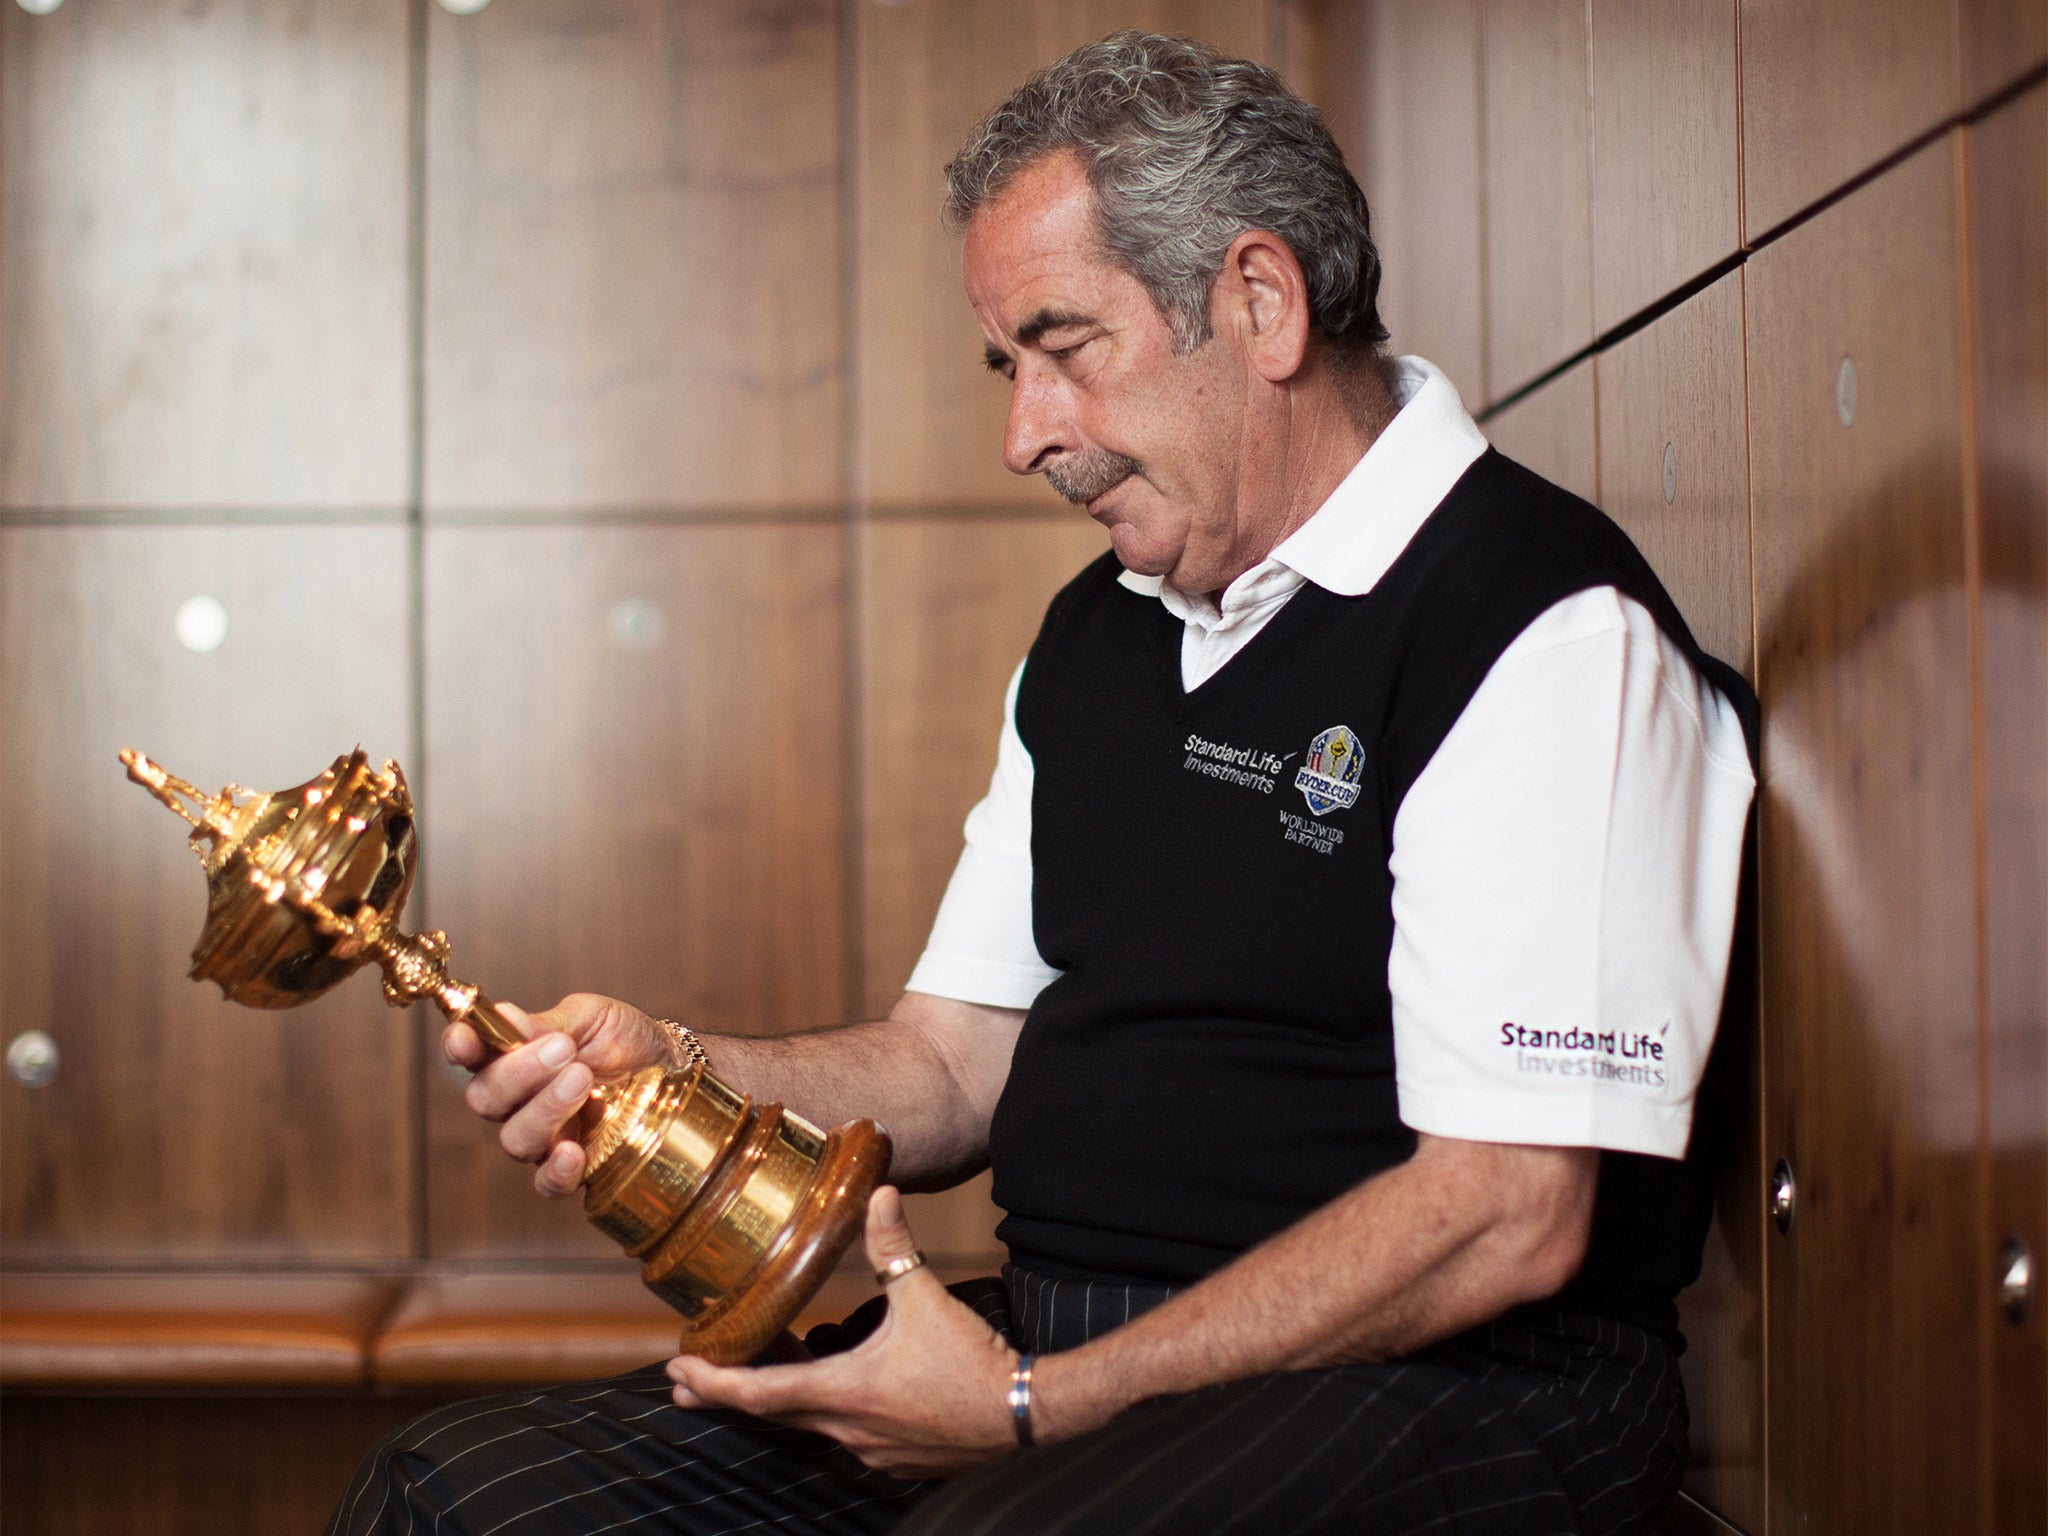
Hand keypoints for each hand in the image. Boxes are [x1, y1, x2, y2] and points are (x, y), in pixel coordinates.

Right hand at [444, 993, 670, 1196]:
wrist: (669, 1066)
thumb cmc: (623, 1038)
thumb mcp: (591, 1017)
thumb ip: (546, 1023)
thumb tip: (503, 1015)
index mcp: (513, 1056)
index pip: (470, 1055)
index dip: (459, 1047)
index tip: (466, 1039)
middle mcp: (518, 1100)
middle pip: (486, 1099)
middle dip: (518, 1072)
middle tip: (562, 1049)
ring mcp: (543, 1137)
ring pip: (515, 1138)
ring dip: (545, 1108)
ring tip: (583, 1078)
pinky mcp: (572, 1168)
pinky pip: (547, 1182)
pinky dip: (556, 1170)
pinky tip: (574, 1151)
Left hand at [667, 1187, 1020, 1478]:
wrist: (1025, 1414)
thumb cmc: (975, 1363)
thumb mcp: (928, 1297)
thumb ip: (895, 1246)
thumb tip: (877, 1191)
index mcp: (846, 1391)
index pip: (761, 1393)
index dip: (715, 1382)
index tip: (678, 1371)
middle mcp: (848, 1429)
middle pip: (771, 1414)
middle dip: (726, 1393)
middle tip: (685, 1379)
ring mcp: (870, 1449)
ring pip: (807, 1424)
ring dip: (775, 1399)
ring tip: (750, 1371)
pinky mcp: (892, 1456)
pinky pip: (841, 1434)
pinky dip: (818, 1410)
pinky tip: (827, 1388)